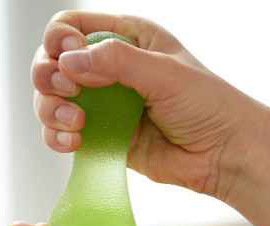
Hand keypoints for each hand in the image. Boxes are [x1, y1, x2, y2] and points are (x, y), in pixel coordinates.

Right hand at [32, 10, 265, 198]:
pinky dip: (58, 137)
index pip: (71, 28)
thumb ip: (115, 61)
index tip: (68, 60)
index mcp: (126, 40)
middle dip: (48, 77)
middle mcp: (109, 71)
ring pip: (52, 101)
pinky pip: (63, 133)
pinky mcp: (102, 137)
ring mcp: (103, 106)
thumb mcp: (164, 71)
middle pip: (53, 64)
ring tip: (75, 123)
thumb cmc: (206, 105)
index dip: (58, 40)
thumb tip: (67, 61)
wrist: (220, 153)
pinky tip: (73, 142)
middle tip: (67, 91)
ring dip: (51, 110)